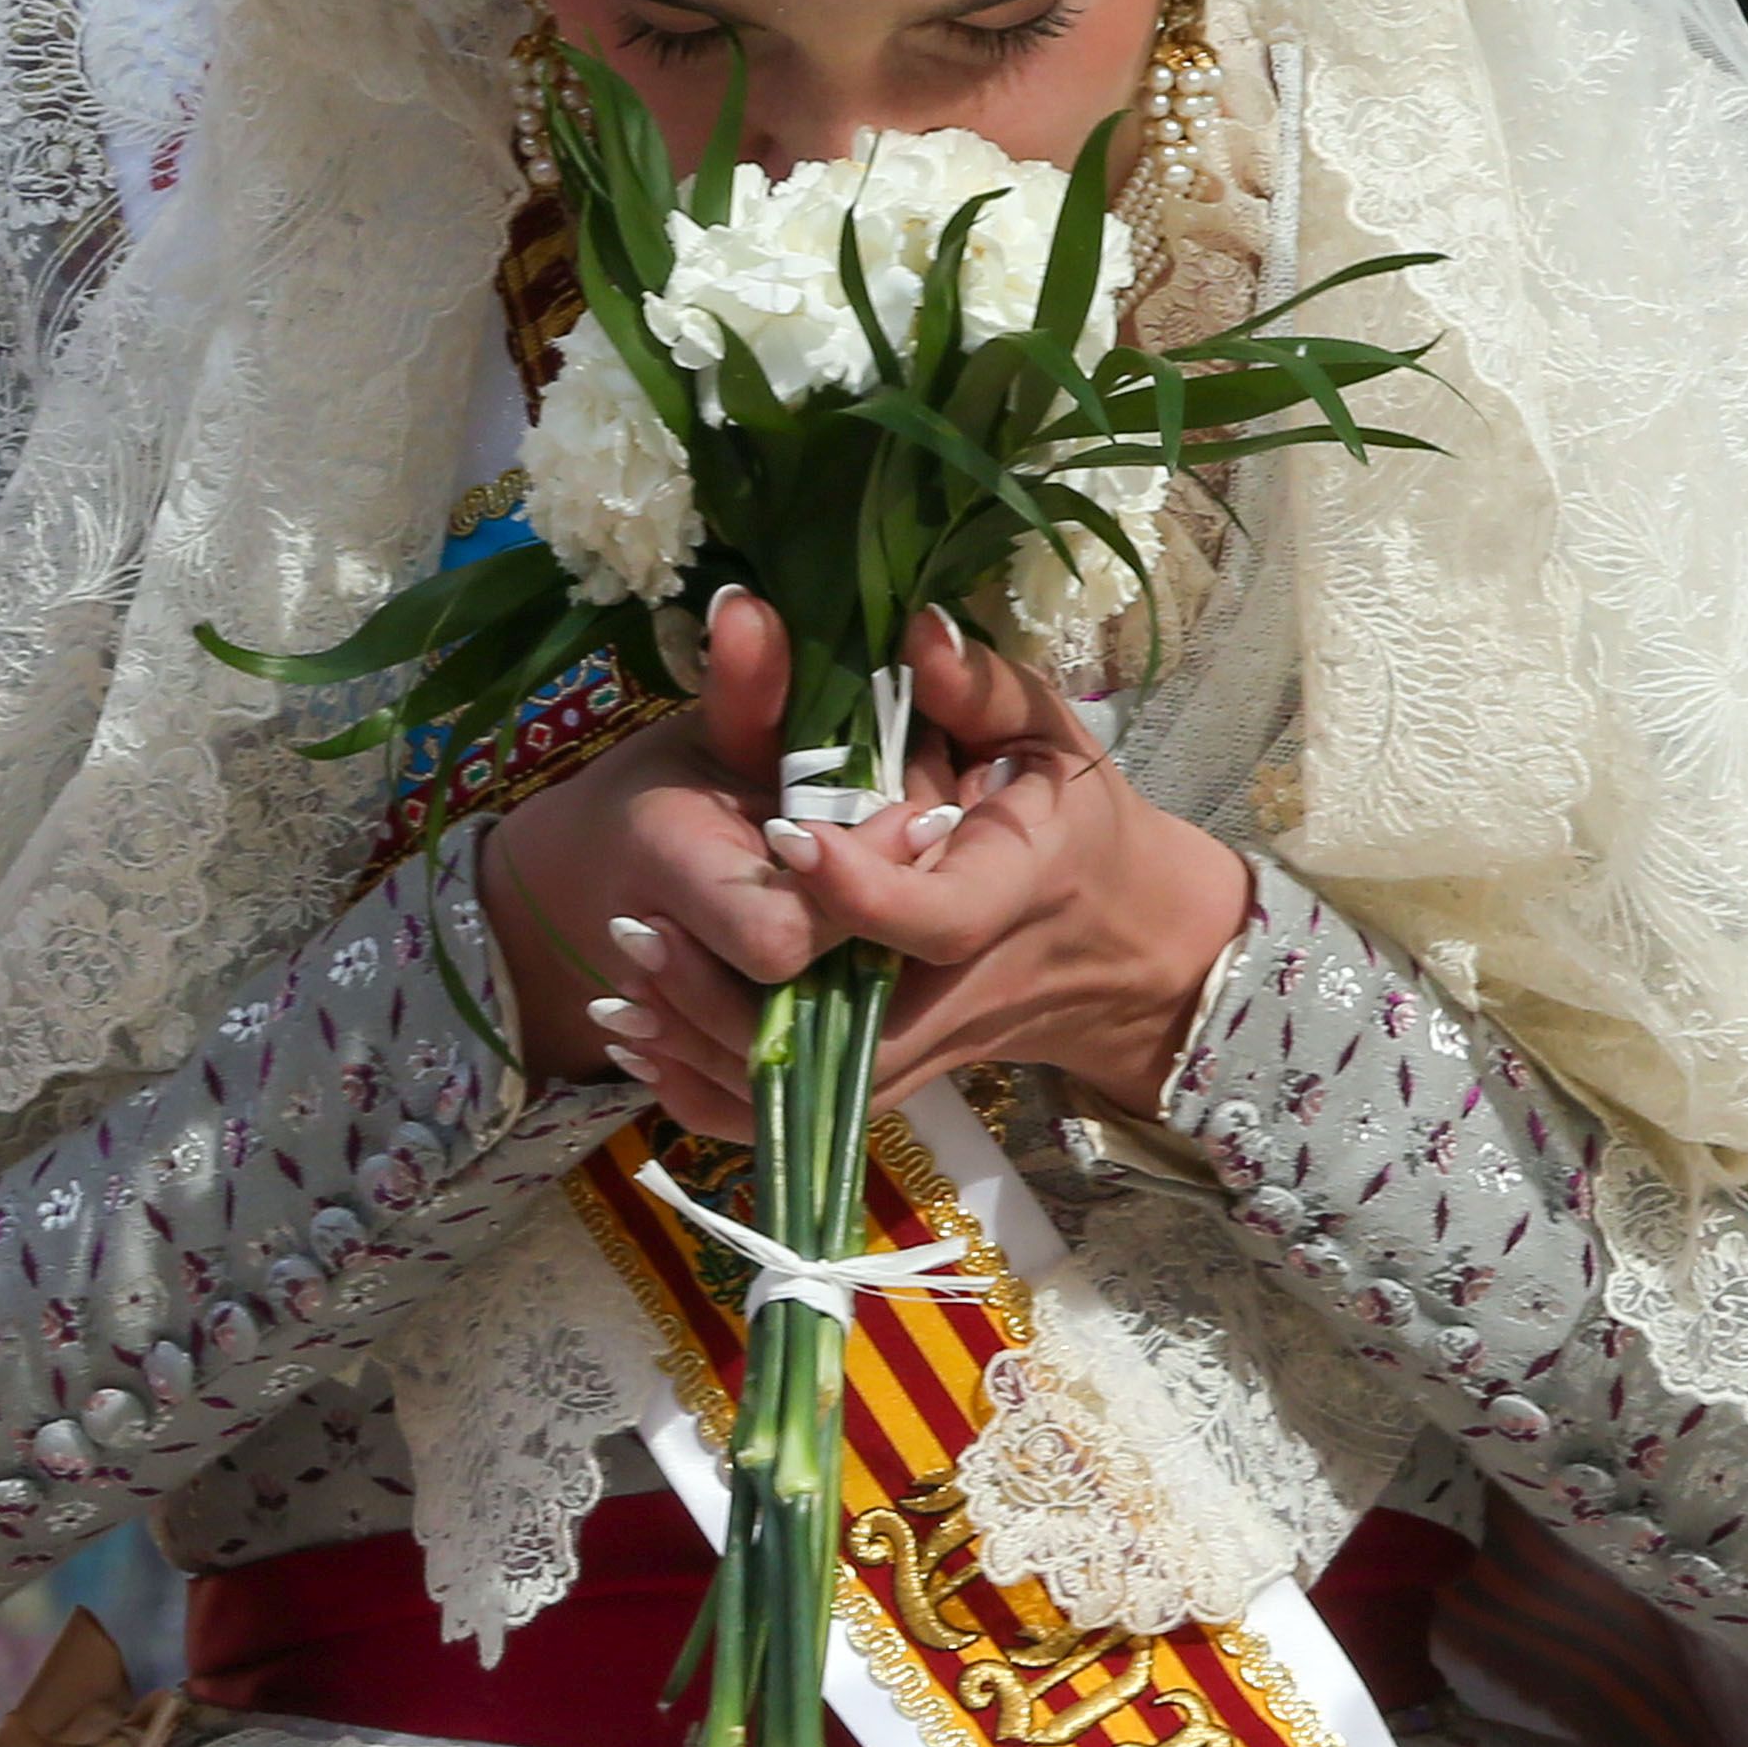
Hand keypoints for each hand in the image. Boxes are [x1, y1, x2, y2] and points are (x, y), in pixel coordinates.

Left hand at [489, 591, 1251, 1139]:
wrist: (1128, 948)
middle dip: (732, 998)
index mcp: (1013, 895)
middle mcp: (966, 990)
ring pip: (811, 1091)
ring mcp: (930, 1049)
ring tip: (618, 990)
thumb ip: (981, 688)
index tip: (782, 836)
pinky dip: (715, 1099)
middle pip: (848, 1036)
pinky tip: (644, 1049)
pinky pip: (800, 1119)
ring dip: (705, 1051)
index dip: (859, 888)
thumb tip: (914, 627)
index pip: (936, 917)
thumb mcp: (1049, 738)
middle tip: (637, 931)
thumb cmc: (1078, 823)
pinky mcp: (899, 1080)